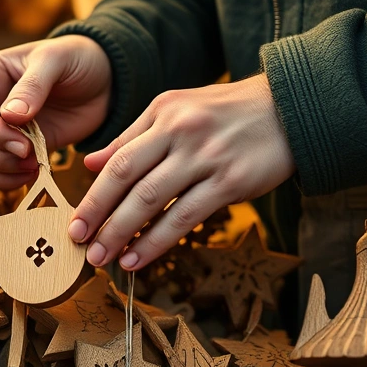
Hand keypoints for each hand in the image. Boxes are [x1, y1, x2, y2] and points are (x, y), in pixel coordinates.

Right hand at [0, 35, 112, 189]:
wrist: (98, 84)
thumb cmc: (74, 61)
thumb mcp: (57, 60)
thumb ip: (33, 85)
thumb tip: (9, 116)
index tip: (22, 143)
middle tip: (29, 157)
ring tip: (33, 166)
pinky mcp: (3, 149)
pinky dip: (5, 180)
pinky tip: (31, 174)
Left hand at [70, 73, 294, 269]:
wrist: (292, 108)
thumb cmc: (228, 112)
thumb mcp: (175, 109)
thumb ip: (132, 137)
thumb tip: (90, 163)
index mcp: (162, 114)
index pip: (117, 158)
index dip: (92, 194)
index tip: (73, 221)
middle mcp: (180, 133)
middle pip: (127, 179)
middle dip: (98, 215)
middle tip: (78, 244)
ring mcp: (205, 158)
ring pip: (152, 201)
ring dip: (121, 234)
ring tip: (102, 258)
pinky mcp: (230, 182)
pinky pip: (185, 217)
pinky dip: (157, 241)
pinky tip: (137, 258)